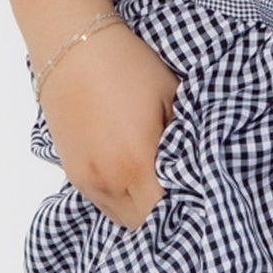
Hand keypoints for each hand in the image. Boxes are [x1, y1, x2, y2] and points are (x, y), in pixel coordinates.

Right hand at [38, 20, 181, 230]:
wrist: (74, 49)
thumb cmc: (128, 67)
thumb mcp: (170, 96)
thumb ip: (185, 138)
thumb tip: (197, 165)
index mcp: (137, 162)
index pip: (164, 212)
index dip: (186, 207)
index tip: (199, 195)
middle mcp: (108, 180)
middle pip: (141, 223)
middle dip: (163, 211)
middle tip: (181, 188)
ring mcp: (86, 180)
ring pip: (119, 216)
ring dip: (139, 206)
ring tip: (156, 181)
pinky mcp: (72, 173)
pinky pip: (101, 201)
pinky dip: (120, 196)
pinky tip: (132, 172)